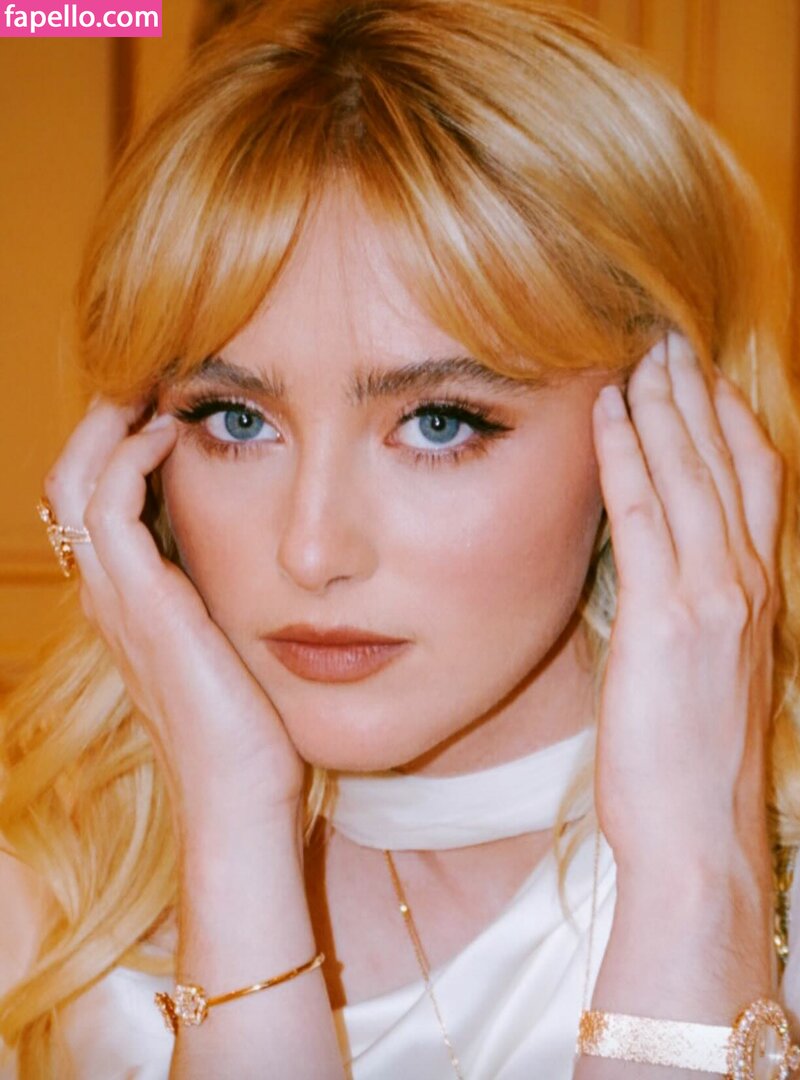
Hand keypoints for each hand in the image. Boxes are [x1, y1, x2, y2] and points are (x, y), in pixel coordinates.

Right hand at [43, 399, 306, 836]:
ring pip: (74, 481)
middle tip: (150, 378)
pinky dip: (129, 455)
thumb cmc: (253, 734)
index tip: (166, 404)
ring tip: (153, 385)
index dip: (116, 446)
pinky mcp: (143, 605)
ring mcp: (117, 602)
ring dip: (108, 423)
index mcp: (130, 607)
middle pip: (69, 480)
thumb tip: (270, 562)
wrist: (242, 801)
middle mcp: (110, 598)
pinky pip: (110, 504)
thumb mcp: (236, 652)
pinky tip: (177, 431)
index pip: (96, 503)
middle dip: (102, 421)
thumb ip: (230, 605)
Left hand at [591, 334, 783, 881]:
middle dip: (697, 392)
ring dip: (662, 405)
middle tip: (668, 339)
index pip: (752, 481)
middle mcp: (747, 583)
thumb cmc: (689, 761)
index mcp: (757, 594)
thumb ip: (690, 607)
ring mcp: (713, 597)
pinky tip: (605, 413)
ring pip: (691, 473)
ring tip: (638, 354)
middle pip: (728, 460)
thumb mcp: (704, 671)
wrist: (698, 835)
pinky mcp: (667, 618)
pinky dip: (625, 456)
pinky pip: (645, 515)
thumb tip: (653, 565)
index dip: (726, 419)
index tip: (698, 374)